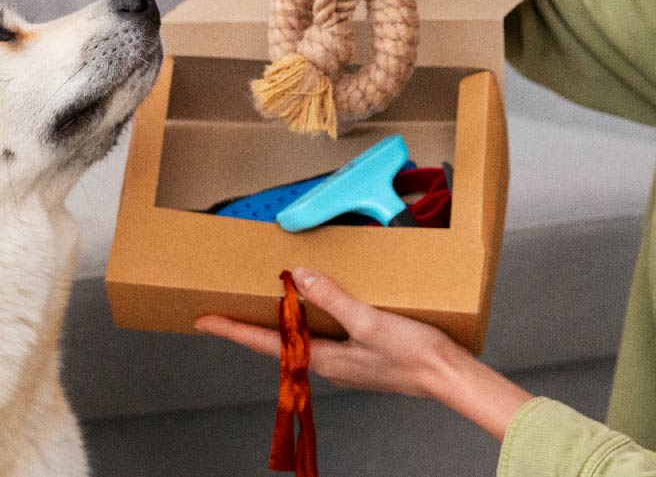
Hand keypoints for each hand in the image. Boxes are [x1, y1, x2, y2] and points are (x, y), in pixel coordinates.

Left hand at [195, 267, 533, 438]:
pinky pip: (327, 334)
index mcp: (325, 359)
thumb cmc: (414, 355)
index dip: (233, 330)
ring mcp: (347, 361)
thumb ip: (333, 298)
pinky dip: (314, 317)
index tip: (204, 321)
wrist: (451, 376)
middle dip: (252, 325)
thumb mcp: (369, 320)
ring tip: (267, 301)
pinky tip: (321, 302)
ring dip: (284, 320)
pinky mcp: (363, 354)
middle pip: (280, 342)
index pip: (266, 343)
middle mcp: (330, 364)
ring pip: (303, 338)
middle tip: (227, 308)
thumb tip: (299, 278)